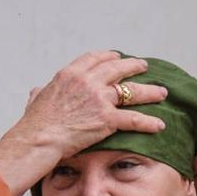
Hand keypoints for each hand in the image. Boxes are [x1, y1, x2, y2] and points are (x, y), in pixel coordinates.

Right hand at [0, 51, 168, 194]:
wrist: (38, 138)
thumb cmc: (35, 123)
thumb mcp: (36, 99)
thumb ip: (41, 92)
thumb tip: (37, 91)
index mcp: (71, 73)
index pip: (95, 58)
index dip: (109, 57)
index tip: (117, 57)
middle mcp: (88, 81)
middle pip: (117, 68)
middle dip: (133, 66)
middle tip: (143, 66)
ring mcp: (99, 99)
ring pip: (131, 91)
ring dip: (149, 91)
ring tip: (161, 92)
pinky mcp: (107, 119)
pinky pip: (134, 119)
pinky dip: (149, 122)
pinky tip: (160, 125)